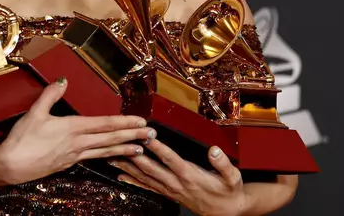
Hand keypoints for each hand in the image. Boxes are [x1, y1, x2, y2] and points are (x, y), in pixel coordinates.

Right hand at [0, 77, 155, 185]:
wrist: (11, 166)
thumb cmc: (22, 140)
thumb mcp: (35, 112)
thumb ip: (51, 95)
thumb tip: (63, 80)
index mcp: (72, 128)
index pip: (104, 124)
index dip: (124, 122)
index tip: (141, 121)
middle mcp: (77, 143)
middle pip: (110, 139)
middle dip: (132, 136)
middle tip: (152, 136)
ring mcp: (73, 156)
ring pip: (104, 152)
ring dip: (123, 149)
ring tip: (140, 150)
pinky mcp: (67, 164)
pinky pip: (93, 159)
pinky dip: (106, 157)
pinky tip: (112, 158)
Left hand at [109, 136, 247, 215]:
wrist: (226, 212)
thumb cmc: (228, 192)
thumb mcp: (232, 177)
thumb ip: (223, 163)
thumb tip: (214, 150)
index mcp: (190, 175)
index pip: (170, 159)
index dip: (157, 147)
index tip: (146, 135)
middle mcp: (177, 183)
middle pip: (151, 168)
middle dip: (134, 155)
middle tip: (120, 144)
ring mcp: (170, 190)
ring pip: (145, 178)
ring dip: (128, 167)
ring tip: (112, 157)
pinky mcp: (168, 194)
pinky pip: (147, 188)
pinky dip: (133, 182)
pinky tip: (121, 176)